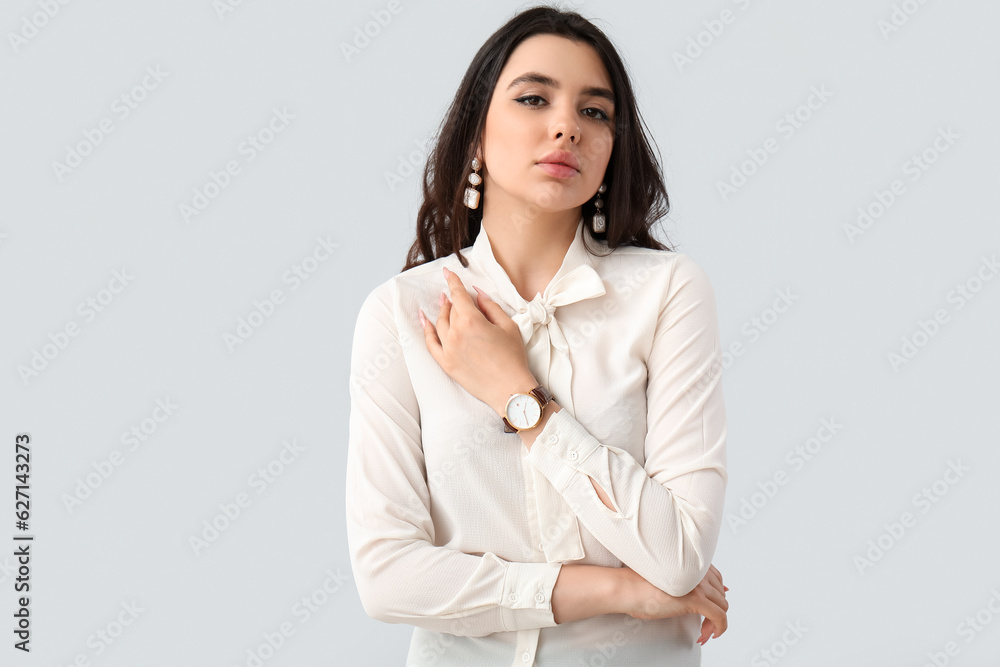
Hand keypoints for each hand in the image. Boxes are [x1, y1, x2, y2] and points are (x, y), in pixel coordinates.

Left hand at [419, 266, 534, 414]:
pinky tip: (424, 320)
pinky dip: (426, 330)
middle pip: (450, 309)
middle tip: (453, 293)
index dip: (453, 281)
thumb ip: (490, 306)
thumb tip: (477, 293)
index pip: (458, 295)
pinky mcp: (446, 363)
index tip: (447, 272)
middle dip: (452, 299)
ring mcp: (448, 349)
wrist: (510, 389)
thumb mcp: (508, 326)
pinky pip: (430, 343)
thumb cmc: (513, 358)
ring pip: (440, 323)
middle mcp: (456, 333)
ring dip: (441, 311)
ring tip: (444, 304)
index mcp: (472, 321)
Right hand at [618, 564, 728, 645]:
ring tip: (703, 632)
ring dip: (715, 622)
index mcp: (691, 563)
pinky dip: (719, 628)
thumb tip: (699, 593)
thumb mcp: (665, 580)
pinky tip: (710, 634)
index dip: (715, 597)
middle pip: (721, 595)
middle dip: (715, 612)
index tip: (709, 609)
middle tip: (704, 625)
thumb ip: (683, 582)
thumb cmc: (638, 584)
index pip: (717, 580)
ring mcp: (698, 585)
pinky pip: (720, 617)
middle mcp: (697, 571)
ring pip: (722, 606)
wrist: (627, 587)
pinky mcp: (695, 600)